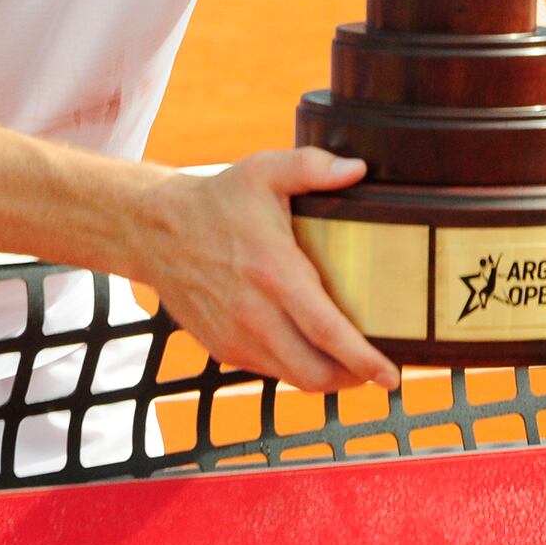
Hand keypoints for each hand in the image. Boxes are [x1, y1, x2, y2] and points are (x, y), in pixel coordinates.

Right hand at [132, 150, 399, 393]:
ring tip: (349, 364)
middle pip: (315, 370)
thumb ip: (312, 166)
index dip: (363, 359)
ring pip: (294, 378)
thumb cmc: (216, 201)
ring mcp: (236, 336)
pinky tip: (309, 350)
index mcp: (273, 271)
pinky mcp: (223, 348)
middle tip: (376, 369)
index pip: (327, 330)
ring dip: (327, 378)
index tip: (390, 375)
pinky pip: (270, 371)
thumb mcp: (263, 171)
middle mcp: (254, 313)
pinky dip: (296, 368)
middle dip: (353, 378)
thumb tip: (357, 170)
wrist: (155, 231)